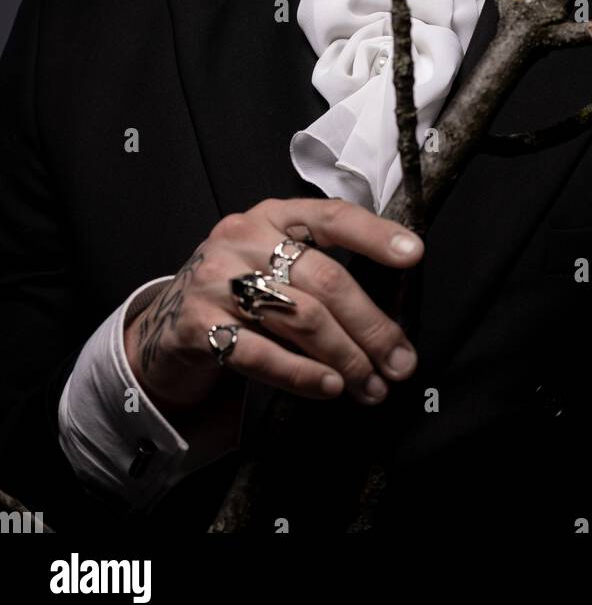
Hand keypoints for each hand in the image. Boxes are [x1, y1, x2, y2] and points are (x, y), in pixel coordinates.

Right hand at [123, 197, 423, 416]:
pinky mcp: (197, 324)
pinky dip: (302, 374)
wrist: (164, 324)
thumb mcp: (274, 262)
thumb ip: (321, 271)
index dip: (375, 234)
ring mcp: (217, 280)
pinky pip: (262, 354)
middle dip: (371, 326)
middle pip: (325, 280)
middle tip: (400, 361)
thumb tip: (391, 315)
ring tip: (371, 385)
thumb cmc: (238, 292)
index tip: (414, 255)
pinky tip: (330, 388)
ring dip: (346, 358)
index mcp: (272, 216)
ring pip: (301, 318)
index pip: (332, 216)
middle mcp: (243, 238)